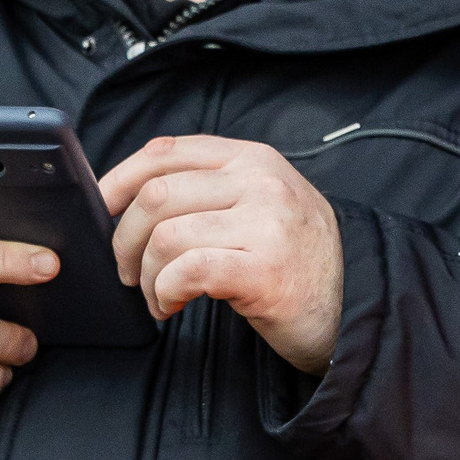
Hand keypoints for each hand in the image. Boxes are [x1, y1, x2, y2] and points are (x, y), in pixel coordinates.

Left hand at [102, 136, 341, 373]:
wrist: (356, 308)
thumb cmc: (299, 262)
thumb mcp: (264, 205)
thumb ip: (215, 188)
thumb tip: (134, 194)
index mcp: (254, 160)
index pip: (168, 151)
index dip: (120, 179)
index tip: (103, 209)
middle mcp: (261, 184)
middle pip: (157, 195)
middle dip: (125, 239)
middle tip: (129, 271)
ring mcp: (266, 225)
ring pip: (166, 237)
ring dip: (147, 275)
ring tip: (158, 296)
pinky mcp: (263, 270)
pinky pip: (186, 272)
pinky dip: (165, 292)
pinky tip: (172, 305)